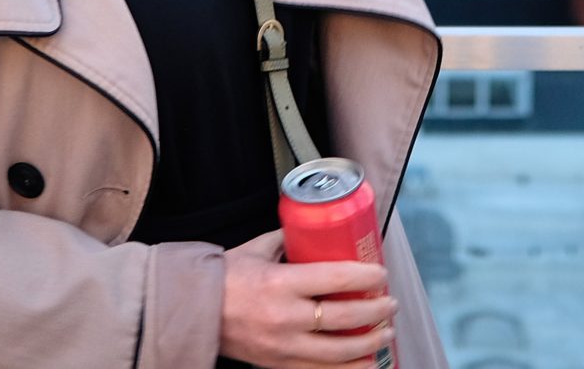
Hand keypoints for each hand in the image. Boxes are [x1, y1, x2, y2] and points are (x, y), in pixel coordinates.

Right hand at [220, 230, 397, 368]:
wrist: (193, 313)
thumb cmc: (225, 277)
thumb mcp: (257, 249)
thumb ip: (287, 239)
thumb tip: (313, 228)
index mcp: (280, 283)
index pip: (335, 277)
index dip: (366, 275)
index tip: (381, 273)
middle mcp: (285, 317)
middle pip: (344, 317)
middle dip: (376, 310)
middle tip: (390, 302)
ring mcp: (283, 346)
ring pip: (339, 350)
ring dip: (370, 342)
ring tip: (386, 331)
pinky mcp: (279, 365)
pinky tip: (368, 362)